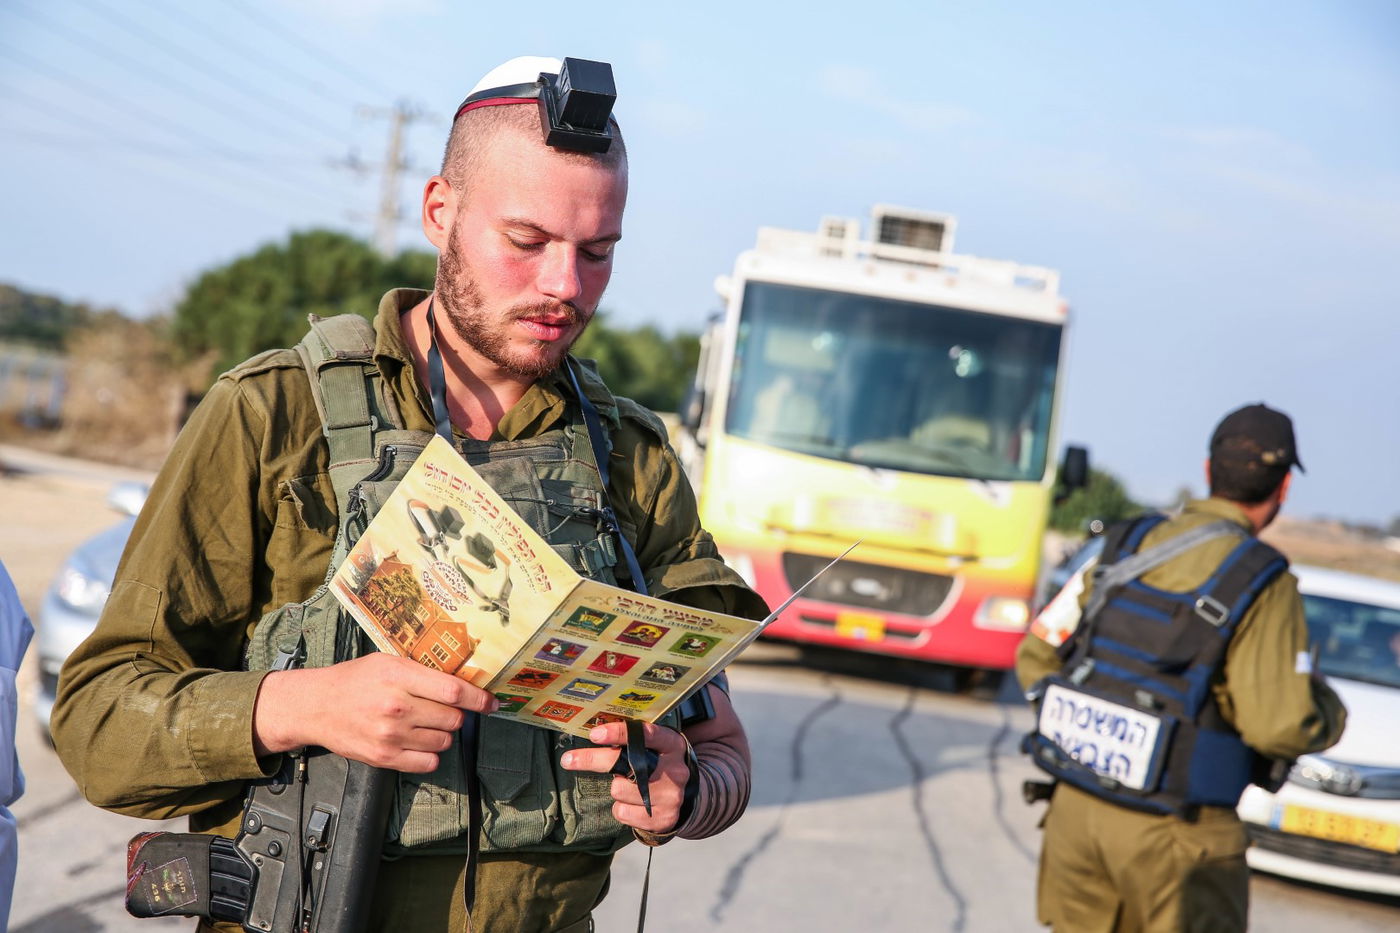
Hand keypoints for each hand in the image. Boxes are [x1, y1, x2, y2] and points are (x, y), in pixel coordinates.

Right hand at [252, 653, 497, 772]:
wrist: (316, 706)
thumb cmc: (355, 680)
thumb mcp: (388, 662)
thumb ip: (423, 672)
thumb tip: (464, 683)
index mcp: (398, 676)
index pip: (453, 690)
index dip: (478, 698)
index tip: (492, 703)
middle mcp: (396, 707)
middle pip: (452, 718)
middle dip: (456, 715)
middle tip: (443, 710)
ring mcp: (390, 735)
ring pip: (443, 741)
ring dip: (443, 734)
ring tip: (424, 724)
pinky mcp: (384, 758)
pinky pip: (428, 762)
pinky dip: (431, 754)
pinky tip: (419, 742)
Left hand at [559, 721, 692, 832]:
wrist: (688, 798)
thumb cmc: (661, 765)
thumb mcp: (657, 746)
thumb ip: (635, 741)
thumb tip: (595, 735)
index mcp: (672, 745)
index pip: (645, 735)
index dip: (619, 734)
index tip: (594, 734)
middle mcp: (674, 771)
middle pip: (625, 765)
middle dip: (593, 760)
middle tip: (568, 759)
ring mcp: (670, 797)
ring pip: (619, 790)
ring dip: (616, 789)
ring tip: (630, 786)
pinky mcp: (662, 819)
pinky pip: (622, 812)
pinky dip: (621, 809)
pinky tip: (634, 804)